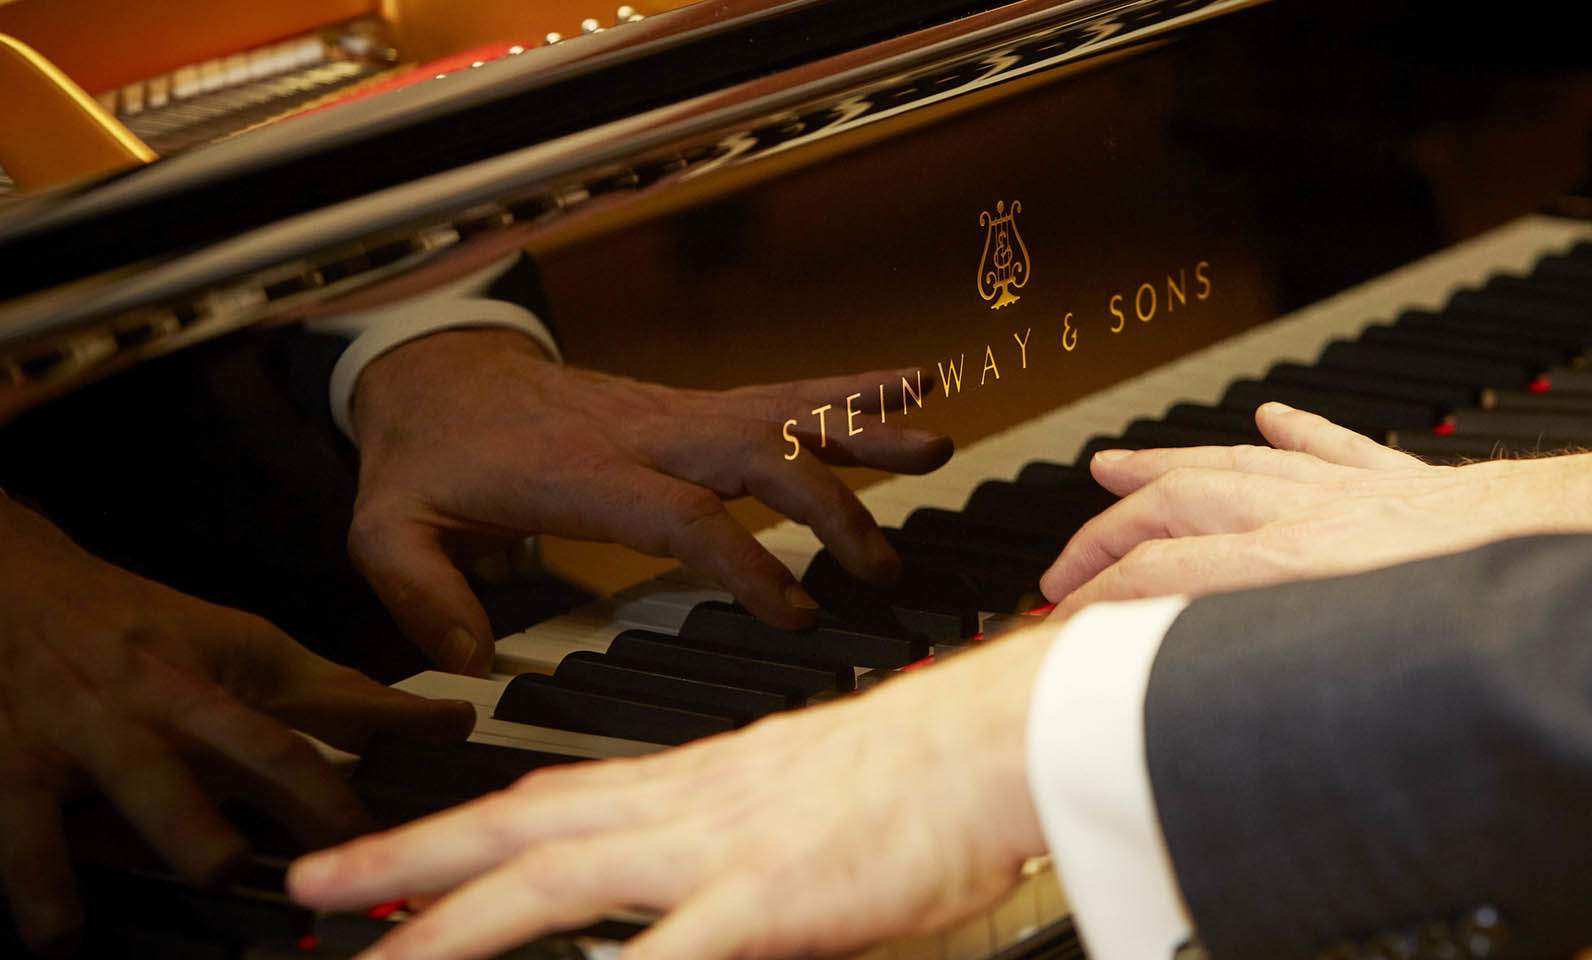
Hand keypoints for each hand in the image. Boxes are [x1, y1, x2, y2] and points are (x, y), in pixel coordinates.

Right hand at [0, 499, 475, 951]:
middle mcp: (172, 701)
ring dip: (188, 828)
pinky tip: (62, 936)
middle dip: (308, 798)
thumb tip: (446, 724)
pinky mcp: (14, 765)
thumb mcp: (243, 648)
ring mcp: (93, 733)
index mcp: (232, 674)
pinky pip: (25, 832)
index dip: (397, 723)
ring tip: (219, 871)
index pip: (333, 699)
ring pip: (148, 783)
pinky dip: (41, 885)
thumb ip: (338, 696)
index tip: (453, 740)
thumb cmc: (138, 629)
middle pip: (256, 746)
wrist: (12, 581)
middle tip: (346, 853)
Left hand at [289, 625, 1054, 959]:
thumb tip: (704, 896)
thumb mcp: (814, 801)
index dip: (463, 827)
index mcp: (703, 782)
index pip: (556, 800)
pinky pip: (667, 954)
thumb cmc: (933, 770)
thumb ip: (743, 840)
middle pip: (523, 832)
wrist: (1008, 731)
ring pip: (557, 886)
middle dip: (408, 865)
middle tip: (312, 892)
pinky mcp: (772, 899)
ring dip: (455, 928)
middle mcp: (690, 804)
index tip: (394, 855)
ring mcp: (723, 849)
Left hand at [348, 330, 954, 673]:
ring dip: (862, 431)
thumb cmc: (428, 456)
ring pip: (783, 415)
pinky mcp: (695, 405)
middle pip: (756, 459)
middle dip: (829, 509)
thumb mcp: (388, 528)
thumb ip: (423, 596)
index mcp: (582, 472)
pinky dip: (852, 388)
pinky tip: (914, 383)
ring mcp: (677, 412)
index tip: (797, 613)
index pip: (682, 515)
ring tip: (936, 447)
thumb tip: (472, 662)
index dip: (747, 563)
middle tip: (881, 566)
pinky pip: (783, 393)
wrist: (440, 372)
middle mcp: (645, 433)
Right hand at [1040, 403, 1591, 617]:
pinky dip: (1293, 433)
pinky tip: (1269, 420)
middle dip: (1107, 532)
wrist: (1584, 540)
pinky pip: (1332, 446)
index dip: (1096, 599)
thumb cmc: (1489, 599)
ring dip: (1165, 465)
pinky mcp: (1402, 481)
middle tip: (1062, 564)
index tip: (1059, 622)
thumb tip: (1205, 705)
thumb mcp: (1362, 663)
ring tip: (1116, 462)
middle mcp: (1310, 515)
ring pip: (1233, 466)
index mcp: (1293, 565)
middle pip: (1177, 506)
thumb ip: (1272, 670)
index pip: (1160, 573)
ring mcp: (1351, 490)